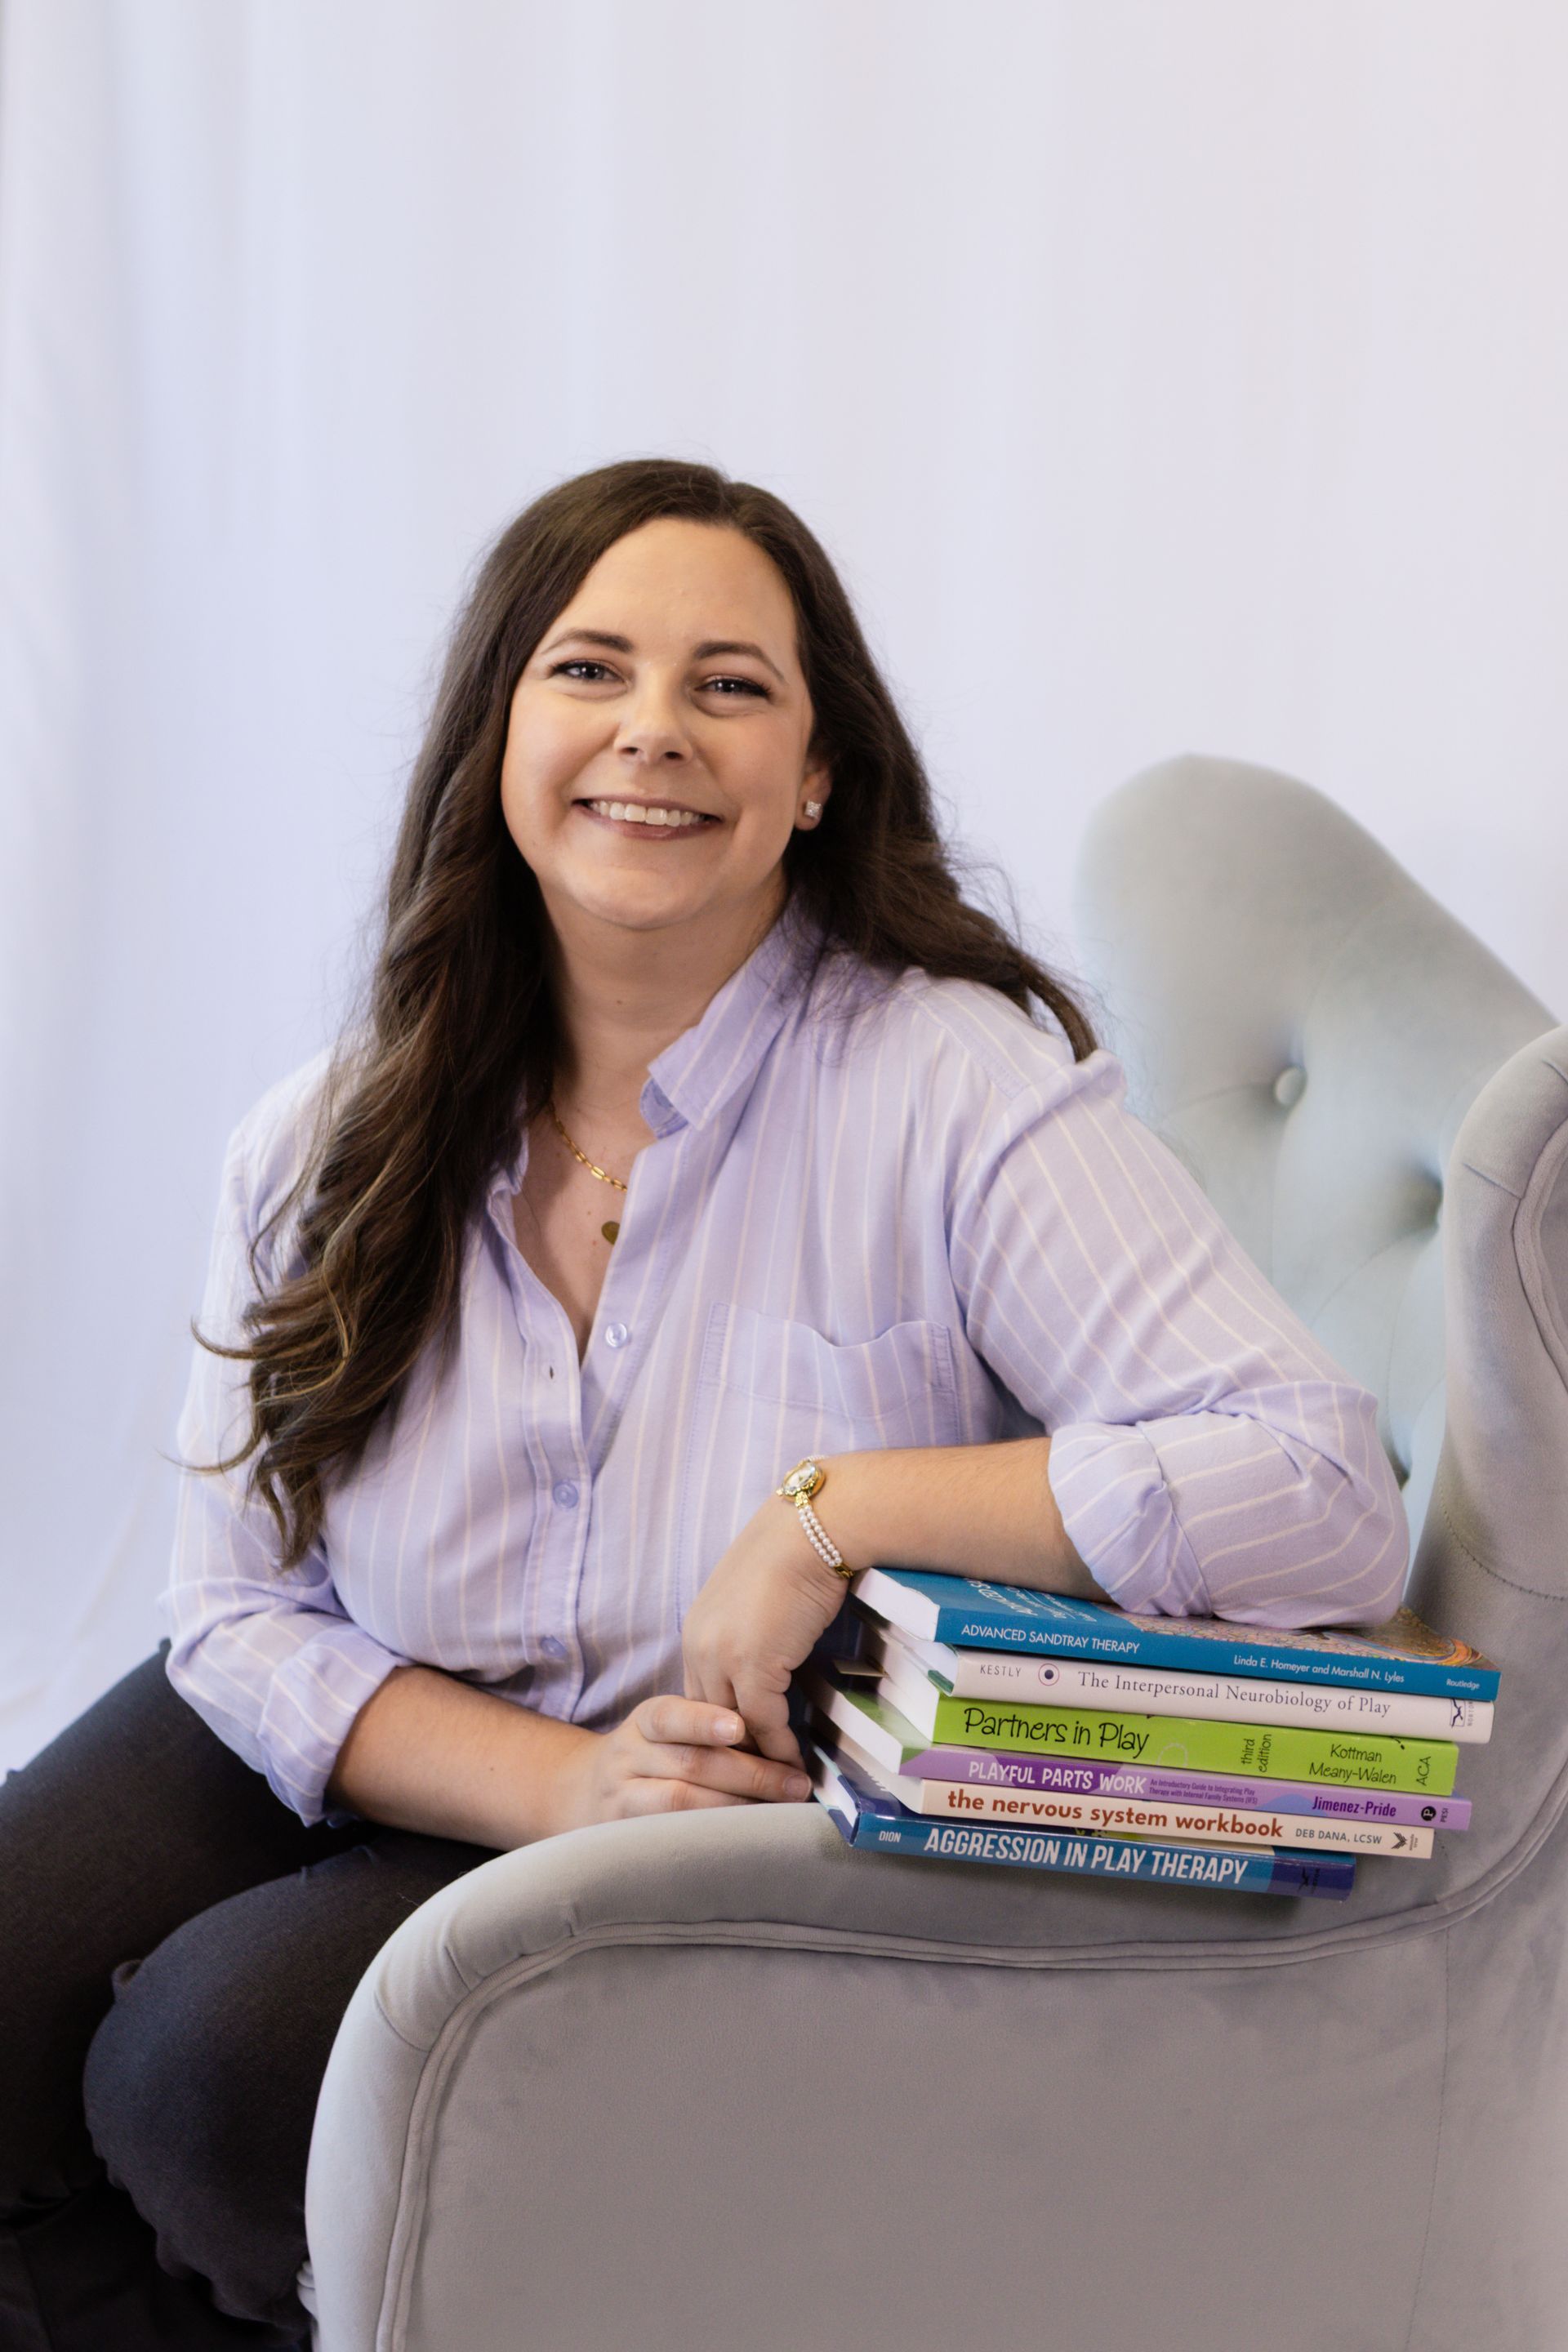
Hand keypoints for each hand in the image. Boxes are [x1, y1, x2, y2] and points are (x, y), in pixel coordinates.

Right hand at [544, 1694, 811, 1834]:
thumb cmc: (650, 1758)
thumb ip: (711, 1731)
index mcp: (646, 1720)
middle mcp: (629, 1755)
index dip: (704, 1720)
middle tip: (796, 1784)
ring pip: (680, 1802)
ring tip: (780, 1813)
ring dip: (737, 1807)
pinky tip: (746, 1838)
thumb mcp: (667, 1731)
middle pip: (689, 1762)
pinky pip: (671, 1836)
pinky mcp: (626, 1835)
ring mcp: (623, 1798)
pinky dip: (712, 1837)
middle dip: (750, 1773)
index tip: (740, 1727)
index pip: (671, 1715)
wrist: (585, 1793)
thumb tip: (783, 1743)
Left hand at [681, 1493, 850, 1769]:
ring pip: (732, 1728)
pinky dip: (779, 1748)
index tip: (743, 1755)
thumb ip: (754, 1634)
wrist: (812, 1529)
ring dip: (754, 1760)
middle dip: (731, 1753)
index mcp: (698, 1629)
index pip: (702, 1695)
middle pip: (707, 1719)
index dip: (723, 1728)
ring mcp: (723, 1657)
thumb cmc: (796, 1553)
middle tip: (754, 1787)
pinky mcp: (754, 1666)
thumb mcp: (760, 1600)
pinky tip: (796, 1765)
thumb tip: (773, 1657)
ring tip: (776, 1788)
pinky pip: (763, 1722)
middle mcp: (700, 1646)